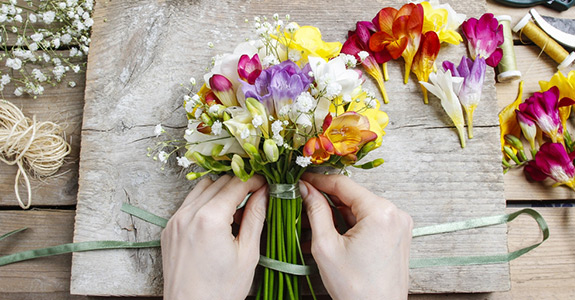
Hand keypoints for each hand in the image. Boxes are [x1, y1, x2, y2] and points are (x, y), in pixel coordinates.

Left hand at [161, 175, 267, 299]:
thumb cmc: (221, 290)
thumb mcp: (247, 253)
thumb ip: (255, 217)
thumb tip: (264, 193)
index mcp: (210, 219)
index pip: (236, 184)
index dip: (255, 180)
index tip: (265, 183)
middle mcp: (188, 214)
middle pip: (219, 182)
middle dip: (239, 184)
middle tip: (255, 194)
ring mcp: (175, 221)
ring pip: (202, 188)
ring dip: (221, 191)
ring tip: (236, 209)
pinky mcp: (169, 230)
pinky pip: (188, 203)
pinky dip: (205, 202)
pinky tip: (217, 219)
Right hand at [299, 173, 412, 299]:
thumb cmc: (356, 289)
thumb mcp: (326, 246)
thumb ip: (316, 211)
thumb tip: (307, 189)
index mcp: (381, 212)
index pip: (344, 184)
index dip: (319, 180)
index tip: (302, 180)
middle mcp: (395, 214)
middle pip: (353, 196)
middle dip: (327, 199)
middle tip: (303, 201)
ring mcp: (399, 225)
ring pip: (360, 208)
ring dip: (337, 213)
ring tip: (312, 222)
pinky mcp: (397, 235)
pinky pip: (369, 220)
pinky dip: (350, 224)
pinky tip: (331, 232)